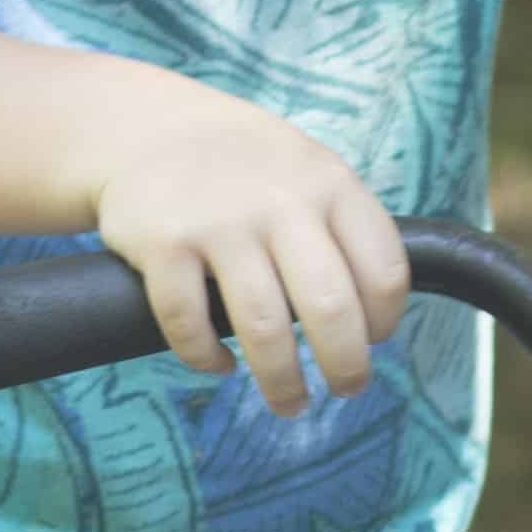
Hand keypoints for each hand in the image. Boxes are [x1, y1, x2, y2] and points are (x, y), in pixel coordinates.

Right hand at [92, 95, 408, 414]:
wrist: (147, 128)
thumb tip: (374, 318)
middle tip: (346, 390)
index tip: (373, 341)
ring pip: (263, 329)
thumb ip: (343, 228)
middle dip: (346, 366)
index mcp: (330, 184)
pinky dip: (206, 359)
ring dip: (282, 382)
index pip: (382, 270)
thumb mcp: (308, 170)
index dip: (384, 320)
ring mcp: (219, 223)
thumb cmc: (245, 167)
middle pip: (330, 309)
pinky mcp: (162, 244)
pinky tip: (219, 365)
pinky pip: (189, 324)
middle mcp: (280, 201)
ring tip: (290, 403)